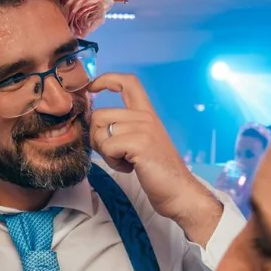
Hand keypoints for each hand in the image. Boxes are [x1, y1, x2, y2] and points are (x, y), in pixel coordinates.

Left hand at [90, 72, 222, 245]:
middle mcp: (146, 116)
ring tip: (125, 161)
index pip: (128, 82)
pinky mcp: (140, 143)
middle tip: (115, 154)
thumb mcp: (142, 142)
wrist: (178, 191)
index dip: (106, 79)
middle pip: (99, 114)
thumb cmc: (158, 172)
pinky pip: (107, 146)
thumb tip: (94, 123)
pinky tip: (129, 167)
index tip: (92, 87)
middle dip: (97, 138)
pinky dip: (112, 161)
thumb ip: (124, 128)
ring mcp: (143, 128)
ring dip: (105, 152)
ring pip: (100, 131)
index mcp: (147, 113)